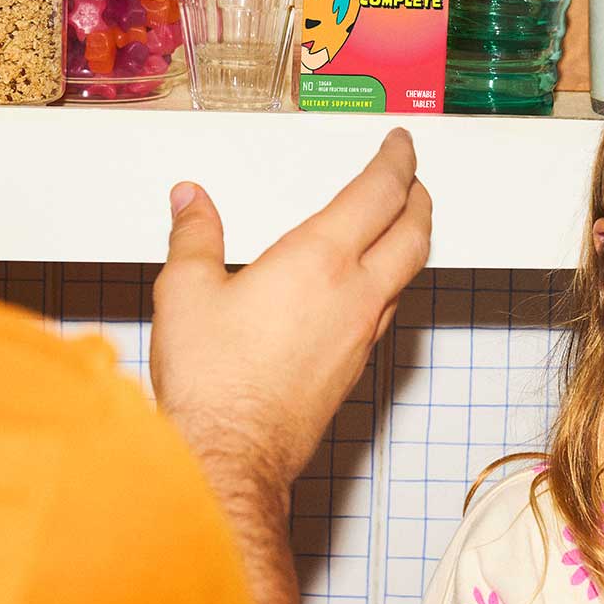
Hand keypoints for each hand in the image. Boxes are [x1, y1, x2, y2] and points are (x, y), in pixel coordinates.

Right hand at [151, 128, 431, 493]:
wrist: (231, 458)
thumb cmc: (213, 383)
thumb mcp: (186, 292)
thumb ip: (194, 236)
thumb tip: (191, 202)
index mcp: (319, 260)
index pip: (379, 193)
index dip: (397, 161)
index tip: (401, 144)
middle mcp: (354, 296)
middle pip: (414, 233)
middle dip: (418, 197)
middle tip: (412, 178)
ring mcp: (360, 337)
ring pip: (406, 275)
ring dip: (410, 240)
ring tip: (397, 226)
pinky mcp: (353, 370)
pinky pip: (387, 312)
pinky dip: (389, 283)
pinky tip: (366, 289)